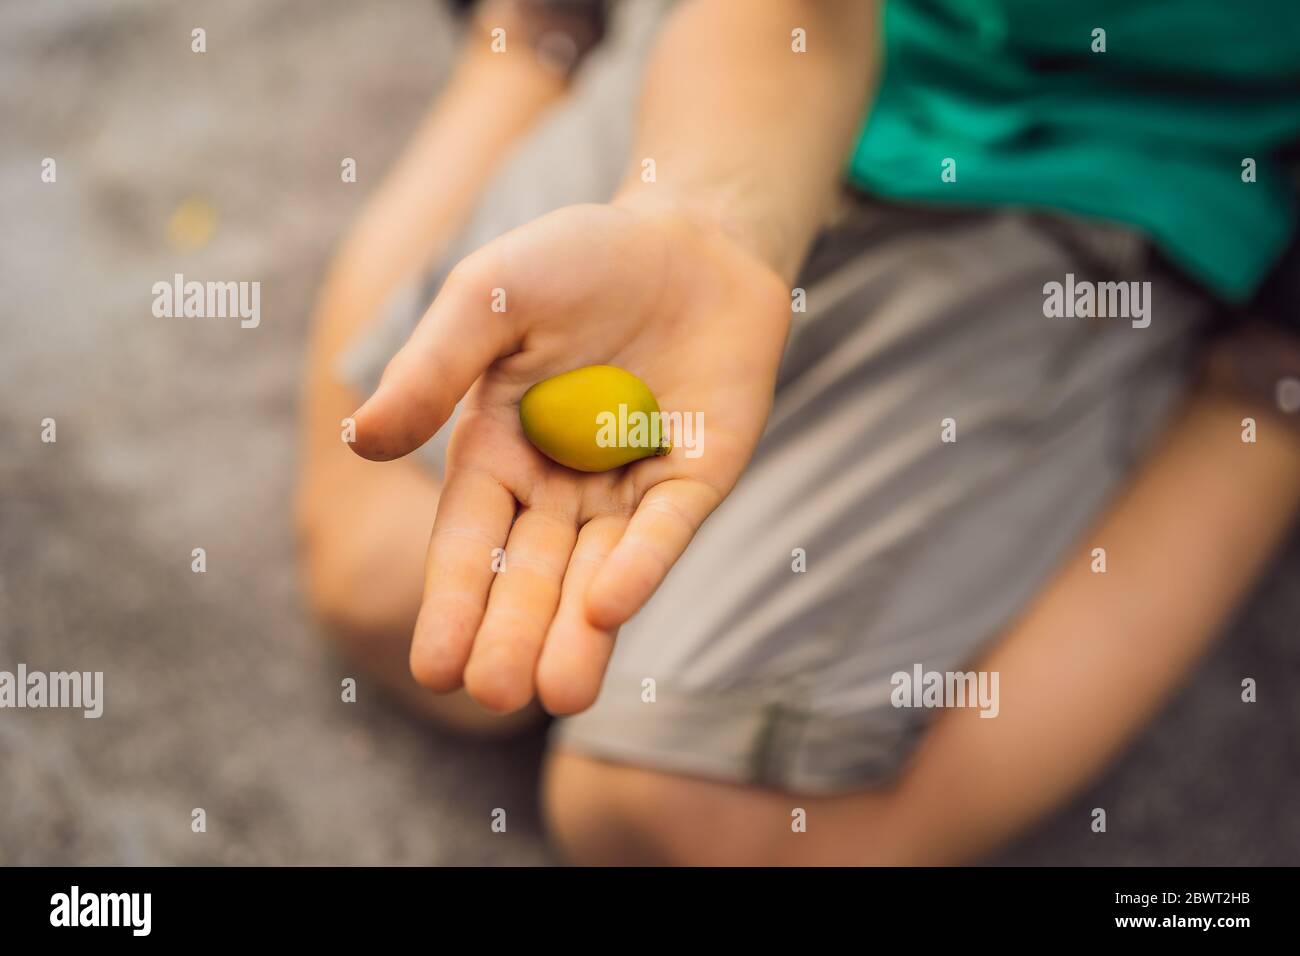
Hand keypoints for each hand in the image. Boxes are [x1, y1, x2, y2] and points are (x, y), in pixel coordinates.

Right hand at [350, 199, 789, 713]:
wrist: (690, 233)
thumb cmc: (578, 260)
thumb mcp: (490, 299)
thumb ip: (431, 367)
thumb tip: (361, 438)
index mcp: (498, 451)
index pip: (471, 540)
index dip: (453, 601)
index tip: (434, 669)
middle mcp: (560, 483)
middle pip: (532, 573)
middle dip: (513, 633)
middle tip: (497, 694)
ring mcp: (630, 487)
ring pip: (598, 572)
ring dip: (578, 631)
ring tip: (559, 692)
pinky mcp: (695, 478)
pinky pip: (665, 530)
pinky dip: (641, 565)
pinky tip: (610, 606)